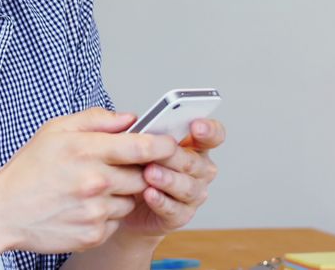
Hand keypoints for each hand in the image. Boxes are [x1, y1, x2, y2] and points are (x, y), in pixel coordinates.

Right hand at [0, 108, 178, 253]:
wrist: (4, 210)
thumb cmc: (29, 169)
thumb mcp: (56, 130)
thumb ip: (96, 119)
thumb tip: (131, 118)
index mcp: (86, 150)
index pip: (143, 147)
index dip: (163, 145)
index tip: (169, 144)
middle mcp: (95, 182)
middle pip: (143, 175)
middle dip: (136, 170)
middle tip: (113, 167)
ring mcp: (95, 211)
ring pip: (131, 200)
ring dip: (120, 194)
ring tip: (91, 188)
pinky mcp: (93, 234)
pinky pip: (117, 221)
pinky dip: (107, 214)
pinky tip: (83, 206)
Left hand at [116, 118, 225, 237]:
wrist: (121, 201)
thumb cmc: (132, 165)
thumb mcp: (133, 143)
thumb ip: (137, 129)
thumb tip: (132, 119)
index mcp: (193, 145)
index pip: (213, 135)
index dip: (209, 130)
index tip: (196, 126)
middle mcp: (199, 169)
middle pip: (195, 162)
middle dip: (174, 156)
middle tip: (156, 151)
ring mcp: (192, 193)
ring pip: (188, 187)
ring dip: (168, 180)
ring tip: (149, 173)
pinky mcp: (180, 215)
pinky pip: (175, 209)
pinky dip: (162, 201)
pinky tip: (149, 194)